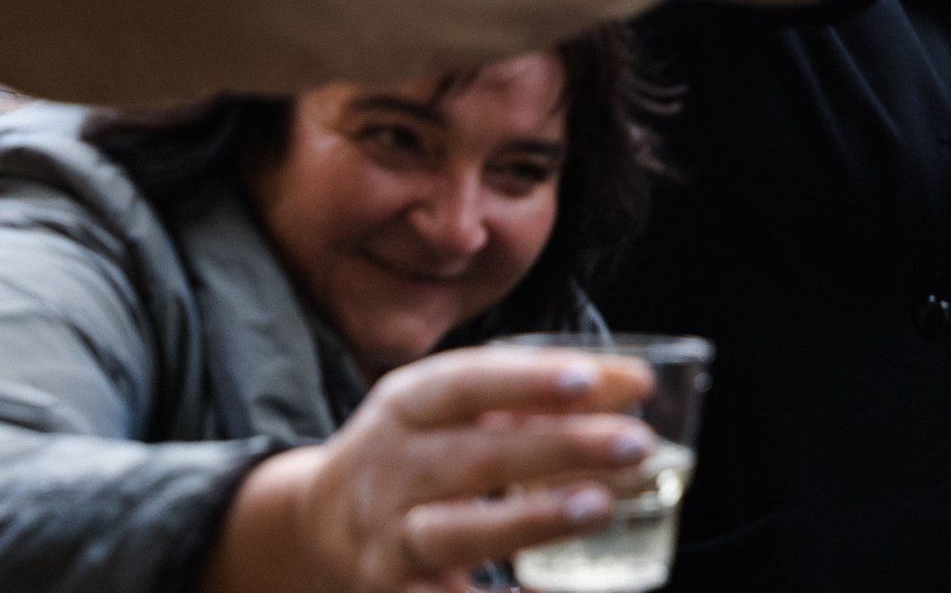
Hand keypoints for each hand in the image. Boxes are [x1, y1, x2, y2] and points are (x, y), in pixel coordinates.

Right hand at [201, 346, 656, 592]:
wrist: (313, 524)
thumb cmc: (415, 451)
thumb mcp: (451, 408)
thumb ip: (531, 396)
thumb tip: (634, 385)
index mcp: (406, 406)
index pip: (466, 383)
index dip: (526, 380)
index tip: (589, 379)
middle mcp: (389, 468)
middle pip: (474, 458)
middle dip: (559, 448)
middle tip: (636, 443)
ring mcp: (386, 537)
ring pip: (454, 532)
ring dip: (529, 520)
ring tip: (600, 506)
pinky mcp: (390, 592)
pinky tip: (533, 592)